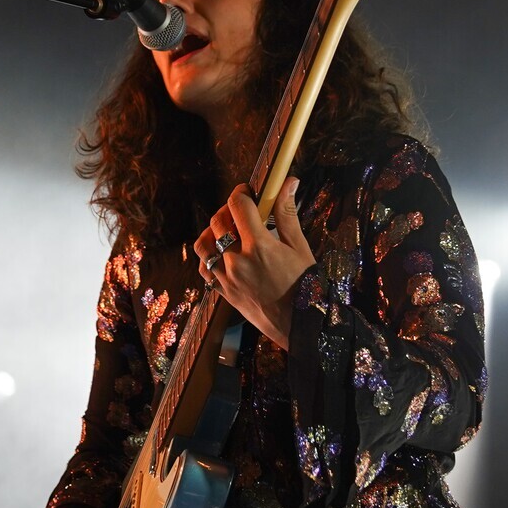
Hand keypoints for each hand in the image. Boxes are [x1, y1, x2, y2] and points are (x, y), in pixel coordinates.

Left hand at [193, 178, 313, 348]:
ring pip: (202, 244)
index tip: (248, 191)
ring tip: (227, 231)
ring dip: (211, 232)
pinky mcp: (223, 293)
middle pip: (218, 222)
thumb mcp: (299, 247)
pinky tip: (222, 254)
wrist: (300, 325)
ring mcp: (227, 278)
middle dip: (228, 209)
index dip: (241, 192)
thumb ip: (287, 213)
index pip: (238, 206)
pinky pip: (203, 268)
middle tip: (242, 210)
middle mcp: (237, 261)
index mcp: (259, 246)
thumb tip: (288, 182)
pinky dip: (207, 256)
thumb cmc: (305, 285)